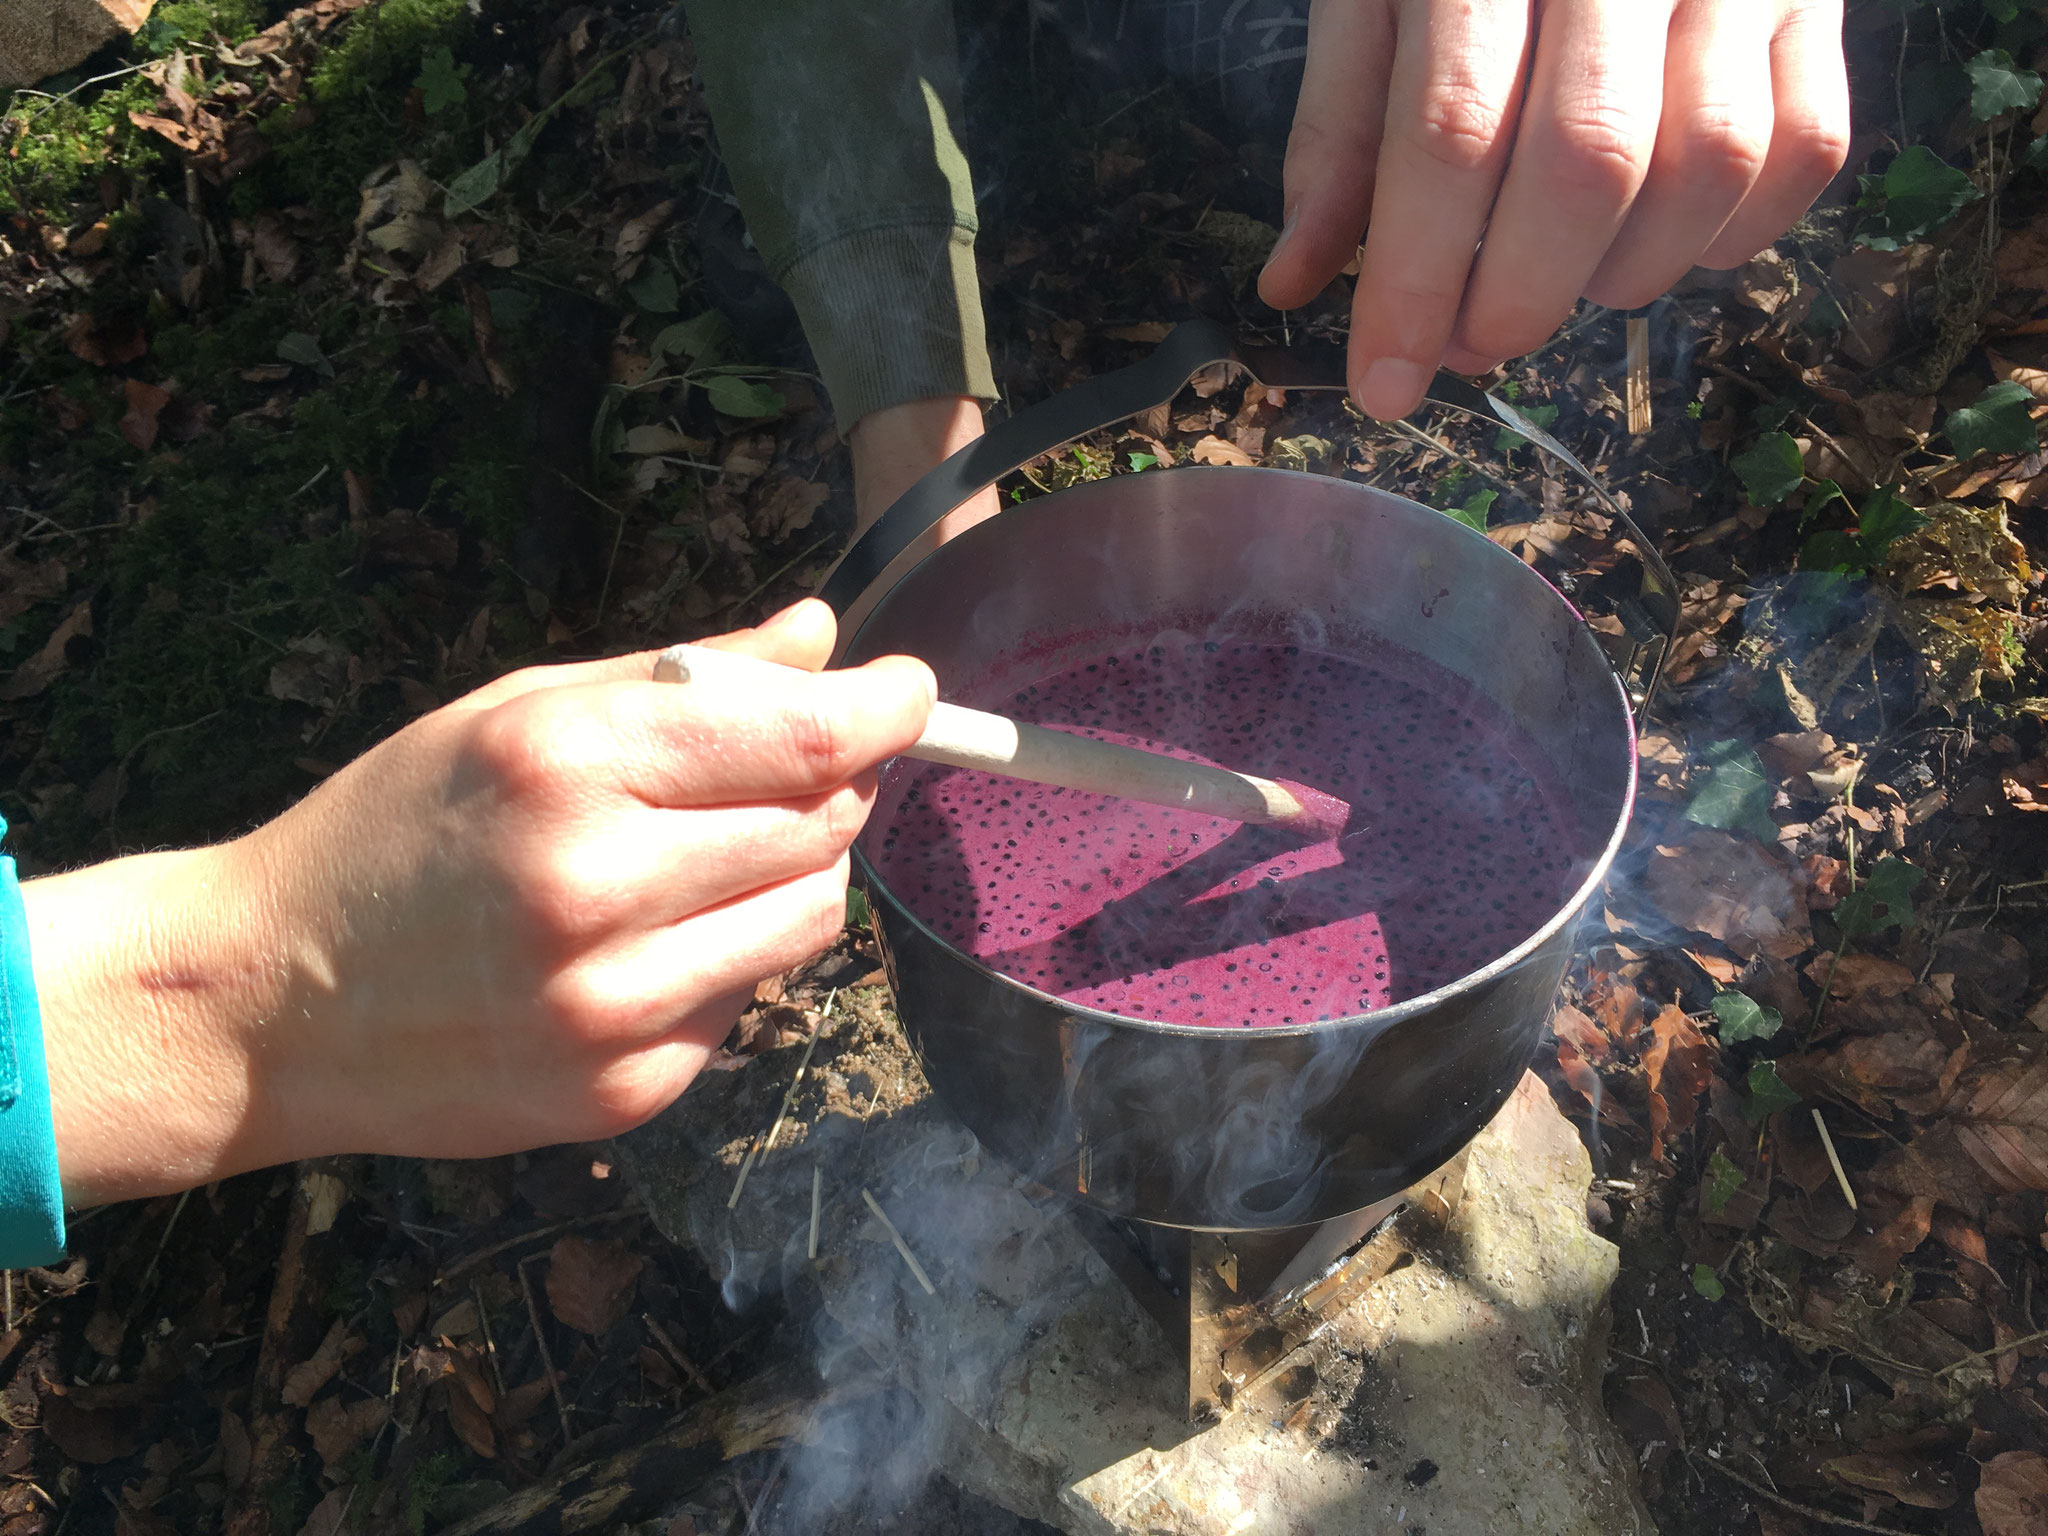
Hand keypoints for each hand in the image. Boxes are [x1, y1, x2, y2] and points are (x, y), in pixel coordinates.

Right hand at [24, 600, 933, 1202]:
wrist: (269, 1000)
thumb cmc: (396, 831)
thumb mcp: (518, 711)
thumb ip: (684, 675)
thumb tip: (823, 640)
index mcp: (568, 768)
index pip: (803, 736)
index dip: (884, 707)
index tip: (908, 690)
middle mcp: (599, 890)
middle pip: (824, 824)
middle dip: (827, 784)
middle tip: (778, 768)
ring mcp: (616, 1008)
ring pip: (811, 917)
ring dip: (789, 873)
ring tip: (697, 859)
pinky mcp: (627, 1091)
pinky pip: (748, 1000)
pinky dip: (726, 959)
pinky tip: (638, 946)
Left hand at [1258, 0, 1849, 419]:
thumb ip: (1342, 129)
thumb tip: (1296, 284)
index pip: (1450, 133)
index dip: (1412, 281)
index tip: (1385, 387)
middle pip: (1588, 161)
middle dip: (1518, 296)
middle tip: (1472, 343)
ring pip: (1709, 165)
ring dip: (1626, 274)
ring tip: (1564, 281)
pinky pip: (1804, 148)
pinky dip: (1733, 234)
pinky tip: (1659, 238)